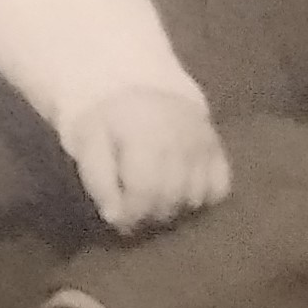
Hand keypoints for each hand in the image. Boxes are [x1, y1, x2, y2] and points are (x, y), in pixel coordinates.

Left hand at [62, 87, 231, 232]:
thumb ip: (97, 179)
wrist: (136, 85)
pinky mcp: (217, 148)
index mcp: (143, 133)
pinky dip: (201, 198)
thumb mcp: (88, 142)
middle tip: (135, 213)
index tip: (119, 222)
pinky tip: (180, 191)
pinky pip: (219, 189)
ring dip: (173, 207)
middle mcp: (179, 138)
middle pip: (171, 198)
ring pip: (194, 198)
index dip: (131, 214)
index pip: (145, 190)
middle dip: (149, 214)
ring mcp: (203, 143)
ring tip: (153, 200)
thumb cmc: (108, 120)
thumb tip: (115, 217)